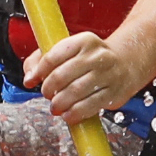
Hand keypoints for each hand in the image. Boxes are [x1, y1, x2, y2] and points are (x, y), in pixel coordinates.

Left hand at [24, 28, 145, 126]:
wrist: (126, 62)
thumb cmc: (90, 58)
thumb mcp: (69, 50)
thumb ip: (42, 59)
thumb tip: (28, 78)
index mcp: (83, 41)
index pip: (53, 56)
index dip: (38, 71)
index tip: (32, 80)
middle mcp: (97, 56)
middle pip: (62, 75)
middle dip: (48, 89)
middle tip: (46, 94)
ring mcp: (108, 74)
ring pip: (75, 92)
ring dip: (60, 103)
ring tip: (55, 106)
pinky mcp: (114, 93)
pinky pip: (90, 106)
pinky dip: (75, 113)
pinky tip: (68, 114)